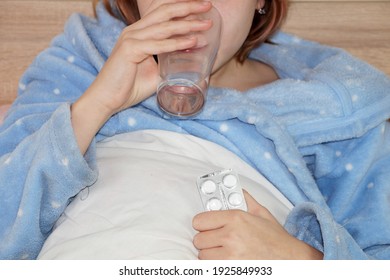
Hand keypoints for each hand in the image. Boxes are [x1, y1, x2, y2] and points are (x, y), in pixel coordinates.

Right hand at [83, 0, 212, 115]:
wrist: (107, 100)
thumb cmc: (129, 87)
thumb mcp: (155, 73)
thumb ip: (169, 65)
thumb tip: (188, 65)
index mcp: (139, 33)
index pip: (163, 13)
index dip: (182, 8)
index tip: (202, 7)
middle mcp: (134, 31)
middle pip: (164, 12)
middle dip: (188, 7)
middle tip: (208, 5)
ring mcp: (131, 39)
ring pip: (164, 26)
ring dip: (187, 24)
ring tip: (205, 24)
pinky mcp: (129, 50)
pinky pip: (157, 45)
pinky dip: (175, 43)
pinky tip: (191, 41)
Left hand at [192, 190, 323, 259]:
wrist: (290, 260)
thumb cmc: (277, 239)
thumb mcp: (262, 213)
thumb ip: (246, 200)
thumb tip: (238, 190)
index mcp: (236, 218)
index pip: (199, 220)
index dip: (202, 223)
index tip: (205, 225)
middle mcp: (231, 236)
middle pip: (199, 239)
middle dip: (206, 239)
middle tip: (216, 239)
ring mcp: (230, 256)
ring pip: (202, 255)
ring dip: (210, 254)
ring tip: (223, 251)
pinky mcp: (231, 270)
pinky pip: (210, 267)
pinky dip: (215, 265)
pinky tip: (225, 260)